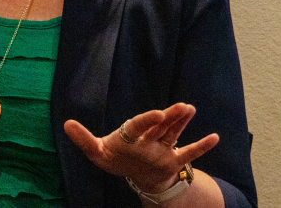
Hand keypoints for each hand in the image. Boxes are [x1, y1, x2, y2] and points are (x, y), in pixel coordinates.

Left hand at [64, 103, 218, 194]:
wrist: (134, 174)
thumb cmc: (115, 158)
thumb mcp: (97, 152)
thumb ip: (84, 139)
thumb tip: (65, 124)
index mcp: (130, 134)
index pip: (139, 125)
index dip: (147, 120)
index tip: (158, 114)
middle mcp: (148, 139)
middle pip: (160, 126)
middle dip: (170, 118)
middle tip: (181, 106)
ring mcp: (162, 148)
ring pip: (174, 134)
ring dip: (182, 122)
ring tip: (190, 109)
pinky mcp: (173, 160)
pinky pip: (188, 153)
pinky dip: (201, 146)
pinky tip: (214, 137)